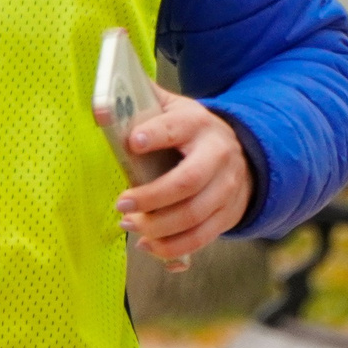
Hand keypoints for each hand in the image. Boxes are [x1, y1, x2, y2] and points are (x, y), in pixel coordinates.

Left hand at [115, 87, 251, 266]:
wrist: (241, 155)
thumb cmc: (192, 132)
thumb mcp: (174, 109)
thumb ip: (145, 102)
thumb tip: (105, 101)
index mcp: (197, 124)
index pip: (176, 129)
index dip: (155, 135)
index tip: (132, 143)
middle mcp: (217, 155)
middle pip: (187, 181)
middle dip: (152, 197)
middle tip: (122, 204)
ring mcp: (226, 188)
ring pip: (193, 215)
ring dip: (158, 227)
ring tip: (129, 224)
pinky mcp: (227, 214)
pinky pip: (201, 237)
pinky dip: (172, 246)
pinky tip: (147, 244)